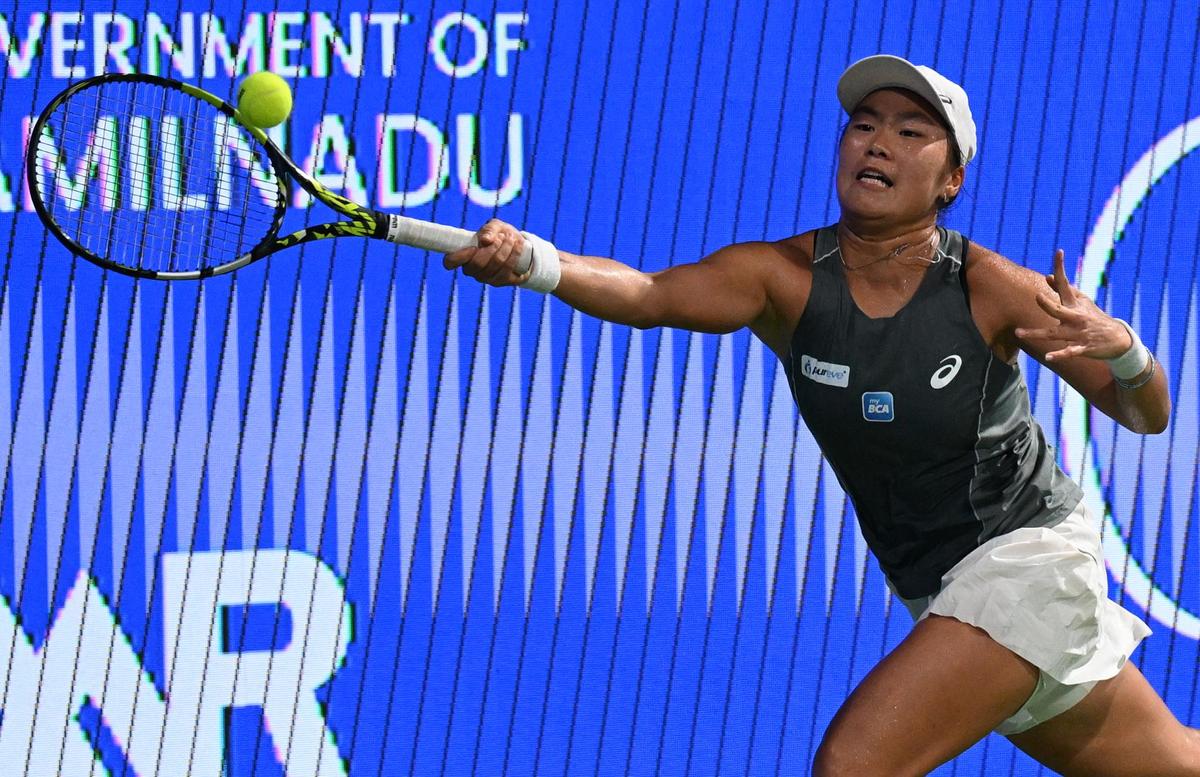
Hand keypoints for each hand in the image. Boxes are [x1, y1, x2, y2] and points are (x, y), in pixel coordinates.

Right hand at [443, 218, 529, 285]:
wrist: (517, 244)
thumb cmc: (499, 234)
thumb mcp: (494, 226)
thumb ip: (489, 230)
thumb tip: (485, 240)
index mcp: (463, 257)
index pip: (449, 262)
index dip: (459, 257)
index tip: (473, 247)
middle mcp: (473, 271)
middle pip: (478, 263)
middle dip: (493, 247)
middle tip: (502, 237)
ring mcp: (487, 279)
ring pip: (496, 266)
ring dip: (506, 249)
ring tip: (512, 238)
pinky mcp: (502, 282)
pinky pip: (508, 272)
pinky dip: (515, 256)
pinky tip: (519, 246)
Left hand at [1014, 249, 1131, 361]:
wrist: (1118, 339)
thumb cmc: (1093, 317)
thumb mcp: (1081, 302)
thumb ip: (1064, 291)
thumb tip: (1047, 277)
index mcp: (1074, 304)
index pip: (1065, 283)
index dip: (1061, 268)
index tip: (1059, 252)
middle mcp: (1075, 317)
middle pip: (1057, 310)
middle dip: (1048, 303)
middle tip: (1038, 296)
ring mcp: (1078, 333)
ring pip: (1055, 334)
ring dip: (1037, 334)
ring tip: (1018, 333)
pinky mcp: (1082, 348)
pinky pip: (1069, 352)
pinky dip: (1059, 354)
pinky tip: (1048, 357)